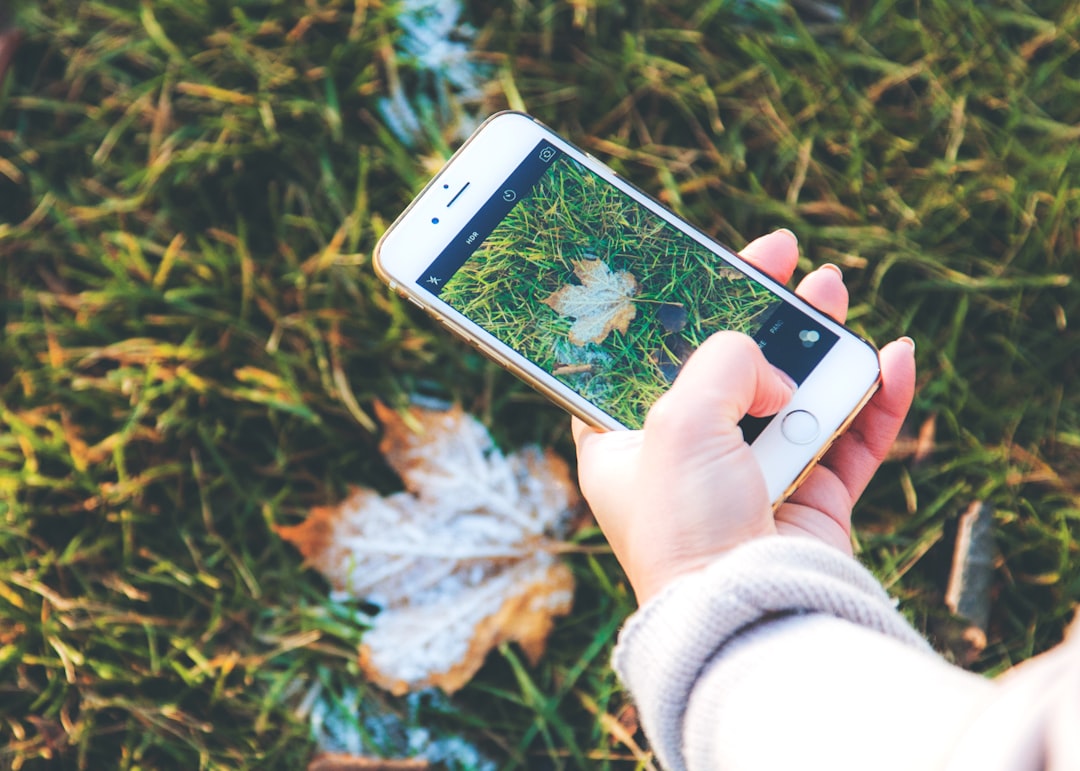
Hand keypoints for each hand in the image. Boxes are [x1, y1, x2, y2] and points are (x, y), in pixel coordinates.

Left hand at [573, 230, 915, 603]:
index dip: (675, 309)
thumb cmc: (686, 524)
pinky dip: (873, 402)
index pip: (646, 358)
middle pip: (728, 368)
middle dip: (761, 312)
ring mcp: (750, 479)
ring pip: (792, 395)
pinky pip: (847, 441)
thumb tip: (776, 370)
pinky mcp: (808, 502)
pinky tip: (892, 359)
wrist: (746, 614)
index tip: (706, 266)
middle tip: (786, 259)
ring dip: (818, 344)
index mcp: (626, 443)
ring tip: (835, 291)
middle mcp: (686, 460)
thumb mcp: (678, 419)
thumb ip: (722, 363)